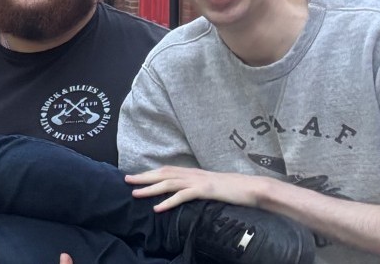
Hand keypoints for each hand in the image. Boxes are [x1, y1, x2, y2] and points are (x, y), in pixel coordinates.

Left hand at [125, 166, 267, 211]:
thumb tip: (187, 192)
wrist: (252, 187)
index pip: (167, 170)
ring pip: (168, 183)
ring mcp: (199, 181)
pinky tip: (157, 208)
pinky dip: (168, 202)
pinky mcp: (205, 190)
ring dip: (150, 188)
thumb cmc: (233, 189)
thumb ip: (198, 187)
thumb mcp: (212, 186)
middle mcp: (193, 174)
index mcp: (194, 172)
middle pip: (163, 174)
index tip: (136, 176)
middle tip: (126, 180)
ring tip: (135, 193)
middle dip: (143, 177)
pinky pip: (183, 196)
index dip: (150, 173)